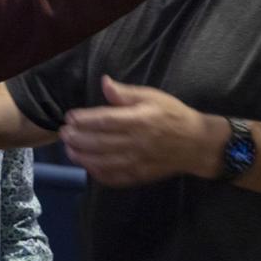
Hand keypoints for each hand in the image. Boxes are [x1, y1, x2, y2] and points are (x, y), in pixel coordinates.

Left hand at [59, 76, 228, 185]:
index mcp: (139, 120)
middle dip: (77, 138)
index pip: (104, 121)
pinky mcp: (139, 176)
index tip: (70, 116)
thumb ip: (126, 93)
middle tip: (63, 133)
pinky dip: (97, 173)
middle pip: (98, 142)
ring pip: (102, 162)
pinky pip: (114, 177)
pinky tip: (87, 166)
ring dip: (82, 156)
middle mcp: (135, 143)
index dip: (84, 120)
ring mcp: (137, 162)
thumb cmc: (174, 115)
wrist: (197, 144)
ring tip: (69, 149)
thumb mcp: (152, 96)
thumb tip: (104, 82)